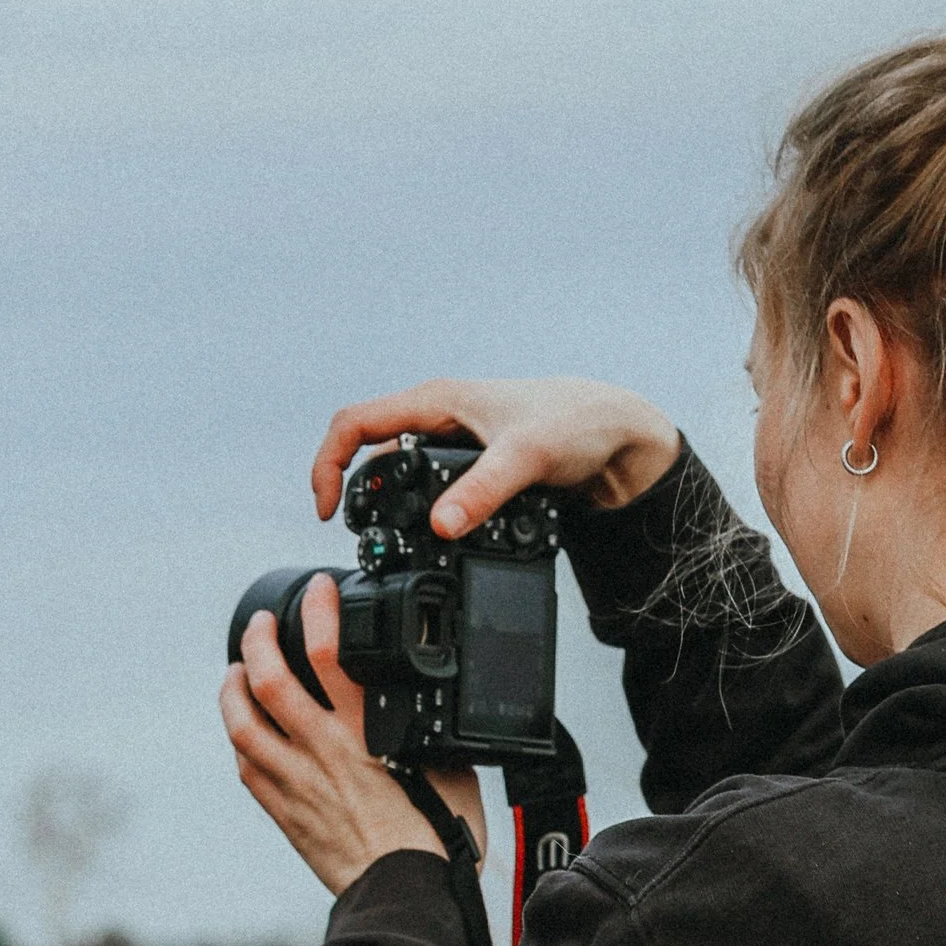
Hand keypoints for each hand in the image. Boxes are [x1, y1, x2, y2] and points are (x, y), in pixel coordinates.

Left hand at [220, 577, 487, 895]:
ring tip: (237, 670)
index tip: (320, 590)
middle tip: (262, 624)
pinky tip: (247, 730)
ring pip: (243, 724)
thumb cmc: (438, 838)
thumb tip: (425, 706)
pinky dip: (242, 740)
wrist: (407, 894)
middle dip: (257, 641)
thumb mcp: (449, 766)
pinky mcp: (286, 813)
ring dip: (233, 689)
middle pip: (268, 681)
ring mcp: (297, 783)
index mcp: (366, 731)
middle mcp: (323, 750)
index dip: (319, 610)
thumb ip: (425, 730)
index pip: (330, 653)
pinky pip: (249, 768)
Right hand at [313, 376, 680, 538]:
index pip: (356, 423)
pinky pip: (433, 490)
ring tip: (394, 544)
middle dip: (358, 493)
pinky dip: (426, 513)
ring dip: (393, 507)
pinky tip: (436, 538)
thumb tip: (440, 527)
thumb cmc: (576, 423)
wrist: (618, 433)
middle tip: (360, 538)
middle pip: (372, 453)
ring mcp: (456, 443)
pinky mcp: (475, 467)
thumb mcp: (526, 458)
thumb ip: (483, 492)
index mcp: (437, 401)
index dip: (329, 464)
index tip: (327, 510)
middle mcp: (439, 417)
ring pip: (403, 476)